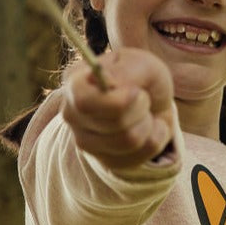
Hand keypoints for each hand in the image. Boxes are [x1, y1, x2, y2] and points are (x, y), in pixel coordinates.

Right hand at [62, 49, 175, 170]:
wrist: (152, 101)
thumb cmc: (143, 78)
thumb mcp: (142, 64)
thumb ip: (126, 71)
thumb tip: (107, 83)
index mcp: (75, 82)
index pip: (85, 102)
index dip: (118, 102)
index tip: (138, 92)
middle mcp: (72, 113)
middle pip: (115, 123)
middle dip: (142, 109)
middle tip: (143, 99)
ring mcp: (84, 140)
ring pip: (128, 142)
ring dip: (149, 125)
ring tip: (145, 114)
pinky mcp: (103, 160)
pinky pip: (136, 158)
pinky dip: (153, 142)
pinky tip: (147, 130)